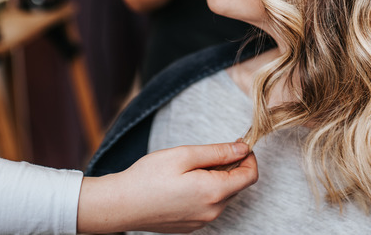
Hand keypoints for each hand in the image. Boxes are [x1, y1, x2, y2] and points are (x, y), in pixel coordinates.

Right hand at [77, 142, 257, 233]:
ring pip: (223, 196)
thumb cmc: (148, 177)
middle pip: (237, 186)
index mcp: (214, 192)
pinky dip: (206, 192)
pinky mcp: (191, 226)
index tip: (238, 144)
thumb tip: (243, 148)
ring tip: (191, 169)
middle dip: (231, 166)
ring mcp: (202, 222)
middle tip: (208, 153)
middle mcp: (212, 211)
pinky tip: (184, 184)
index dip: (249, 157)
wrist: (120, 205)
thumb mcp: (185, 155)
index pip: (250, 176)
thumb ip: (218, 152)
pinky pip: (209, 206)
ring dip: (218, 179)